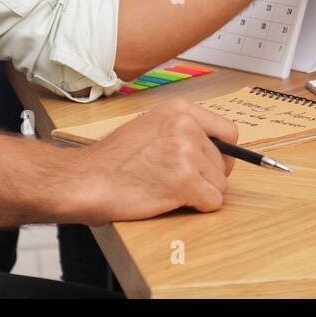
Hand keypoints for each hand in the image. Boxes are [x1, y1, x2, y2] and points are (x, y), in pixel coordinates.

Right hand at [66, 98, 239, 224]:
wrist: (87, 179)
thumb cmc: (113, 159)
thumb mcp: (151, 126)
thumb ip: (182, 130)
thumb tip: (214, 147)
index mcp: (180, 109)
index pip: (228, 131)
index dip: (222, 152)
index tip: (210, 163)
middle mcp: (187, 126)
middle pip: (225, 160)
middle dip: (208, 175)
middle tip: (181, 181)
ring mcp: (187, 153)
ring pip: (220, 183)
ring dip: (201, 192)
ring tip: (171, 189)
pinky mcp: (185, 181)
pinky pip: (213, 201)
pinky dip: (199, 207)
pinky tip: (175, 201)